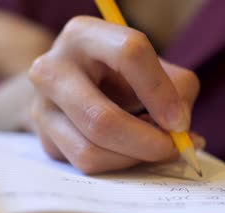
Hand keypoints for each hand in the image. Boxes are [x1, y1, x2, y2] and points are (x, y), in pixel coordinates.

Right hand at [28, 16, 202, 172]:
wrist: (72, 85)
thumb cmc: (119, 74)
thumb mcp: (152, 68)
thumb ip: (176, 90)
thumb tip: (183, 134)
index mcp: (84, 36)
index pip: (129, 53)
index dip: (160, 91)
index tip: (180, 122)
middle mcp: (52, 69)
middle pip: (102, 119)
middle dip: (147, 142)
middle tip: (172, 149)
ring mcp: (42, 108)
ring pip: (91, 151)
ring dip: (133, 159)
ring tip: (151, 148)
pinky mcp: (44, 140)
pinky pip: (86, 165)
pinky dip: (118, 165)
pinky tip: (129, 151)